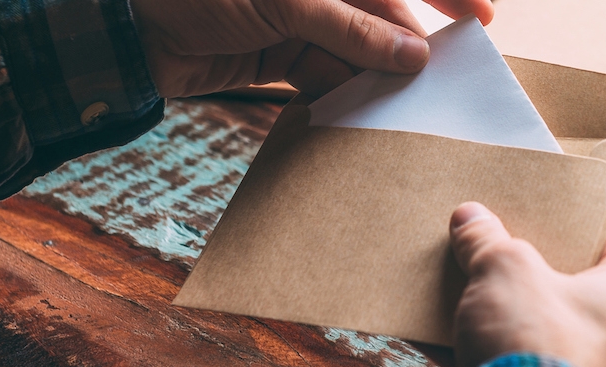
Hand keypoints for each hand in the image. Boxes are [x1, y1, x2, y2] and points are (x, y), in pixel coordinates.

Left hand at [130, 0, 493, 97]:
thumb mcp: (287, 2)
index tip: (481, 16)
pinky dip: (336, 95)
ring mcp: (293, 18)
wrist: (124, 25)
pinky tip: (355, 116)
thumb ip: (352, 27)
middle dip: (404, 50)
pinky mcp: (273, 53)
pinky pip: (320, 75)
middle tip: (439, 88)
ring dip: (372, 80)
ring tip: (399, 112)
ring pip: (352, 51)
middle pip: (377, 16)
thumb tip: (413, 54)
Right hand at [448, 202, 605, 366]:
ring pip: (558, 333)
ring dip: (518, 318)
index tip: (534, 220)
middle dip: (536, 275)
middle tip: (501, 257)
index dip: (566, 227)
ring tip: (473, 299)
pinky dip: (506, 357)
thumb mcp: (502, 269)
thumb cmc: (535, 342)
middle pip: (580, 290)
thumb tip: (470, 218)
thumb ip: (486, 239)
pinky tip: (455, 342)